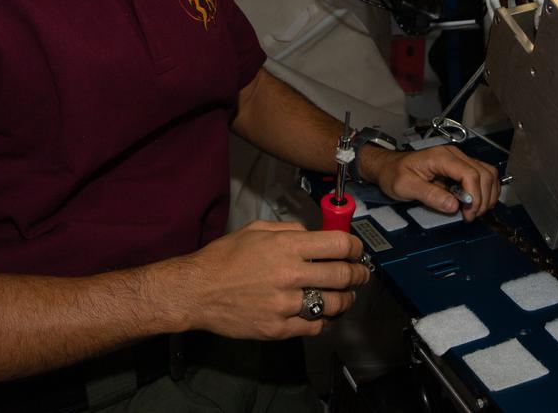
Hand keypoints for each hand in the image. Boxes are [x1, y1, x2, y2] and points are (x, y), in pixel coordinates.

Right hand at [171, 220, 368, 339]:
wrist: (196, 291)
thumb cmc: (224, 258)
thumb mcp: (256, 229)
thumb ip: (289, 230)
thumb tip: (315, 236)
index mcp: (286, 246)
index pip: (339, 244)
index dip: (355, 247)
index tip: (357, 250)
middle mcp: (290, 274)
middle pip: (343, 275)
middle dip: (359, 274)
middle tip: (361, 274)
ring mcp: (285, 304)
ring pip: (334, 304)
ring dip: (346, 299)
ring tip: (346, 296)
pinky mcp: (277, 328)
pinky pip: (314, 326)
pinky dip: (324, 320)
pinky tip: (323, 313)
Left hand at [361, 144, 499, 221]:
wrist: (389, 166)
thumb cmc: (394, 175)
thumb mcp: (405, 187)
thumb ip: (429, 195)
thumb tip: (454, 206)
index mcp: (441, 157)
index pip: (469, 174)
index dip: (474, 197)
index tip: (467, 215)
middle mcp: (454, 154)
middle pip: (483, 174)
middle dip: (482, 199)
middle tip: (470, 216)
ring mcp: (459, 159)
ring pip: (488, 173)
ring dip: (488, 194)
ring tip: (475, 211)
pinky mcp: (461, 166)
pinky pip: (483, 174)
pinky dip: (487, 189)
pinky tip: (478, 202)